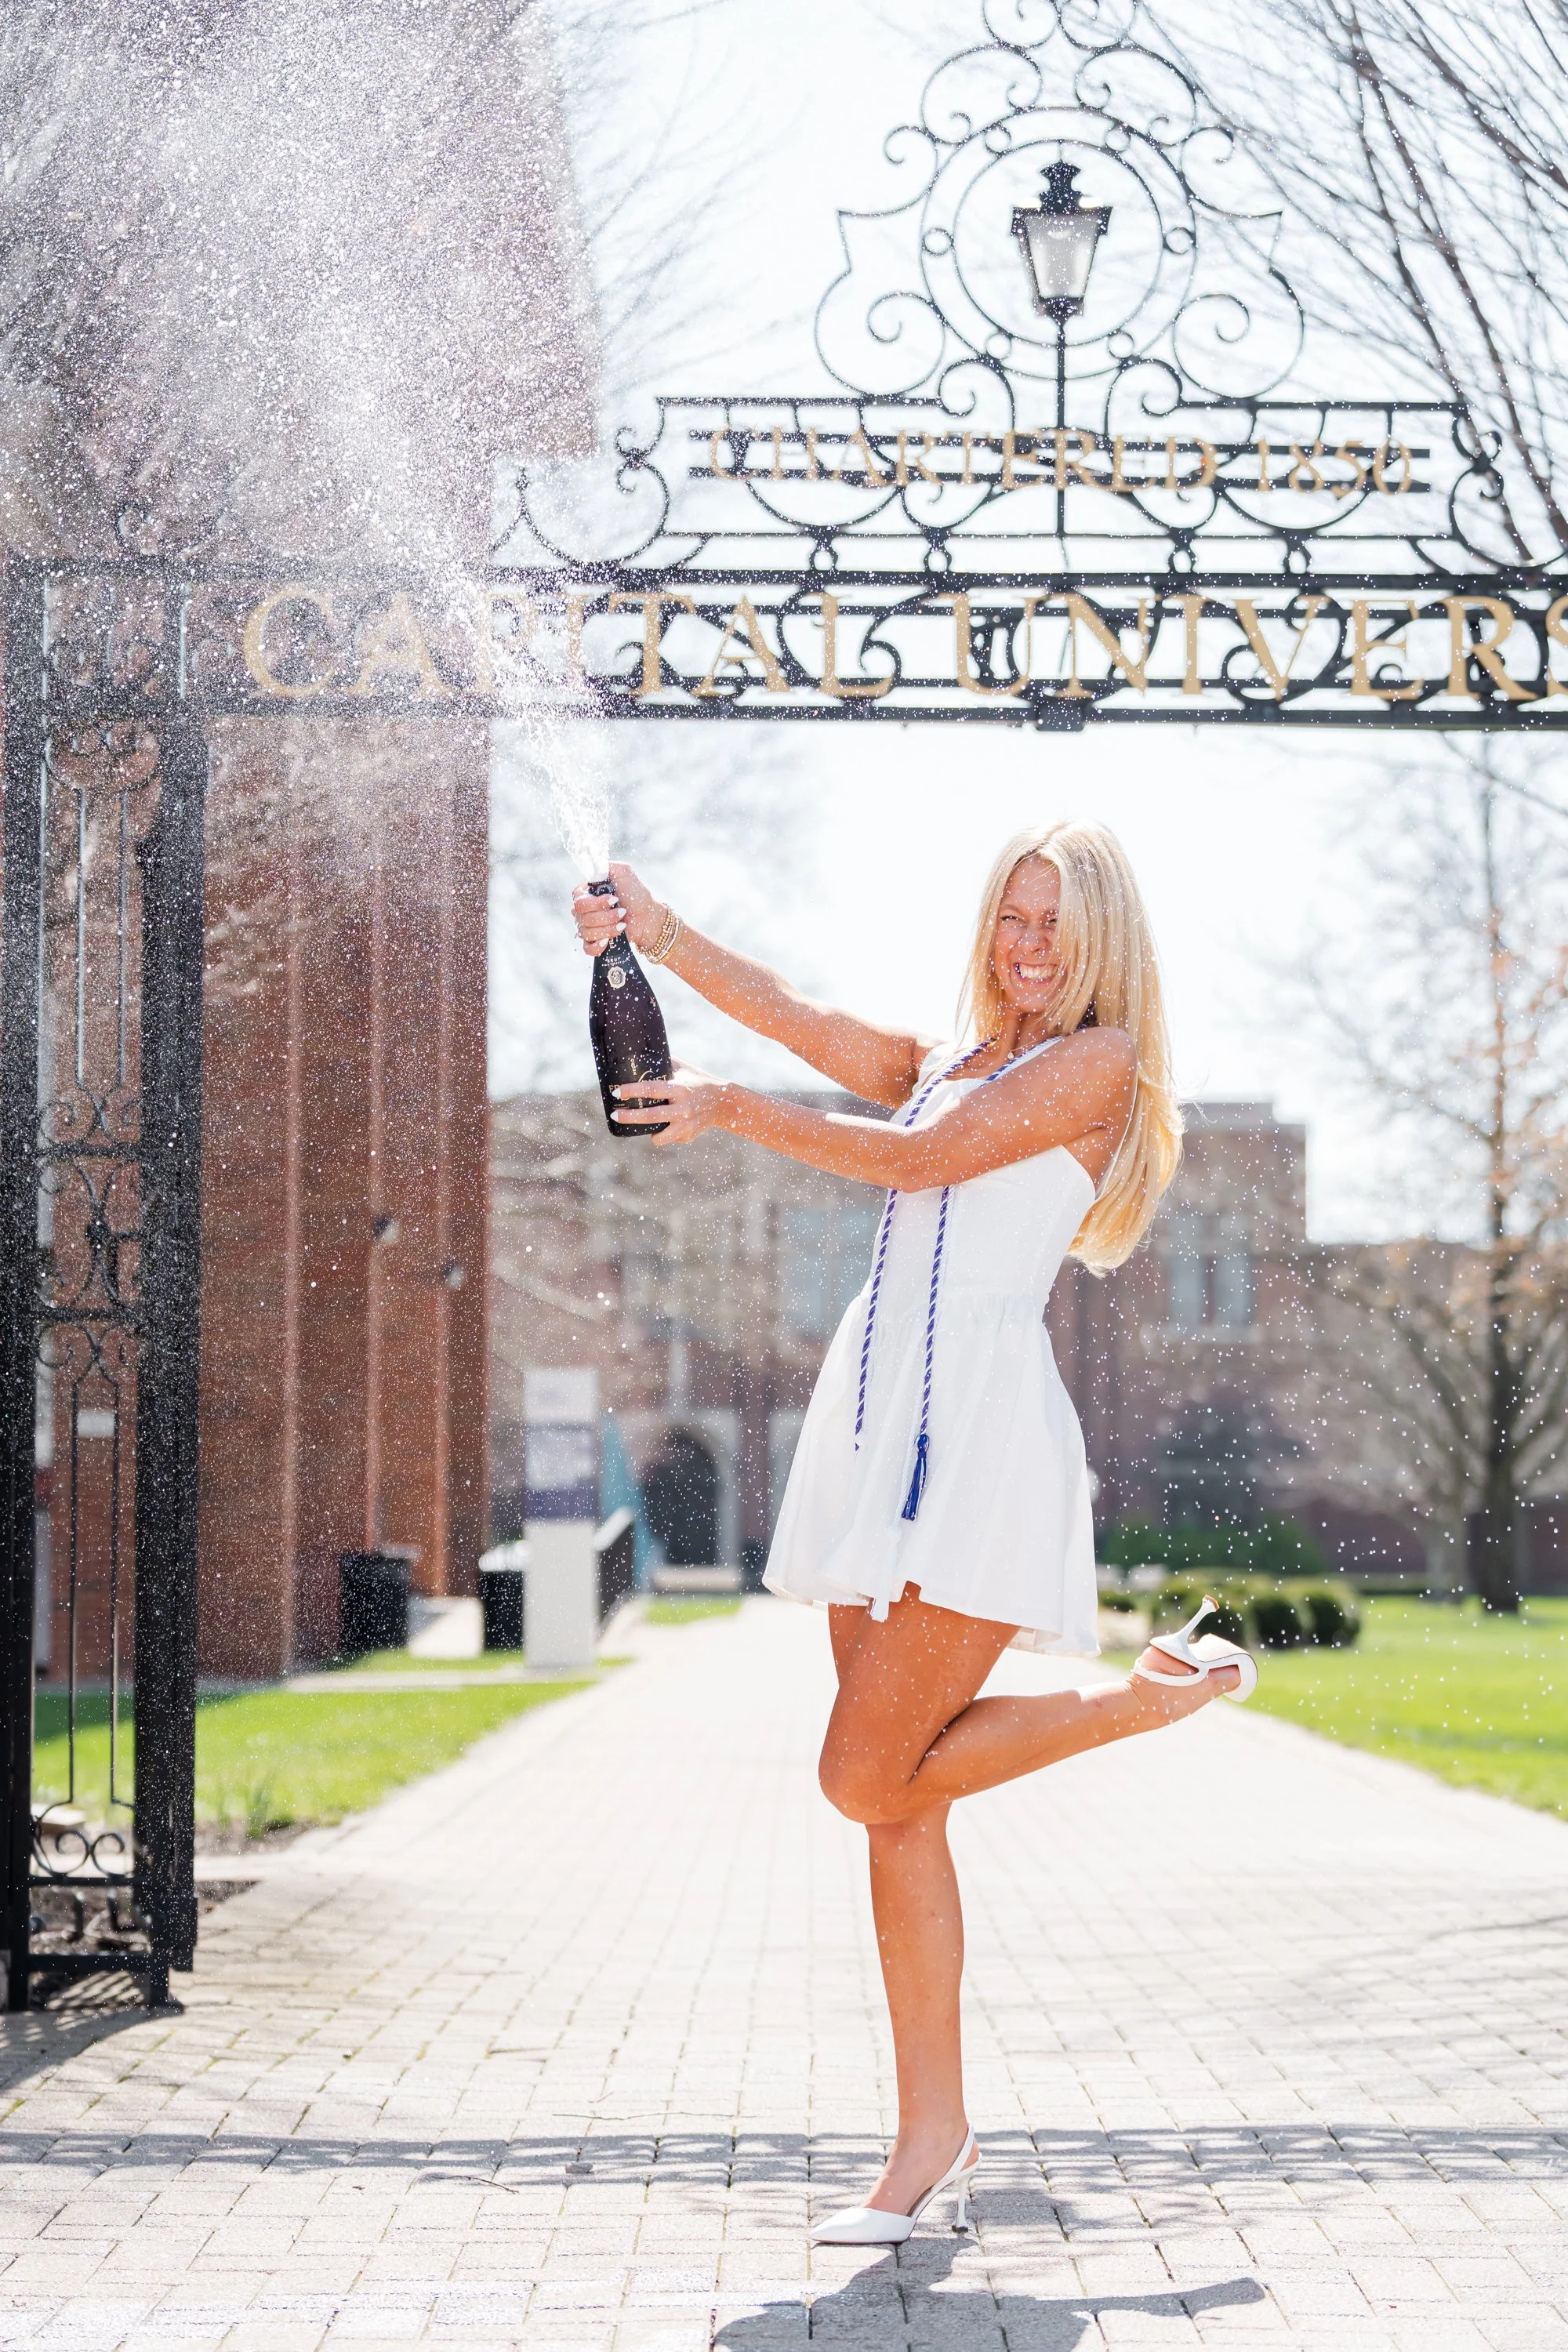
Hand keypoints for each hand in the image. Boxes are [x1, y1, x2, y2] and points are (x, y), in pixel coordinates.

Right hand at [570, 862, 664, 956]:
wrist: (648, 917)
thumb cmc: (636, 894)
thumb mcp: (624, 872)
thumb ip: (606, 866)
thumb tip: (591, 865)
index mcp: (587, 894)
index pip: (578, 901)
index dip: (596, 903)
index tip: (614, 899)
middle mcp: (584, 910)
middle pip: (581, 917)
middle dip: (605, 916)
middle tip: (622, 912)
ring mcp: (589, 927)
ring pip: (586, 932)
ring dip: (608, 928)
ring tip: (622, 924)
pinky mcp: (596, 942)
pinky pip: (587, 948)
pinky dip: (597, 945)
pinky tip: (608, 941)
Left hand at [612, 1064, 727, 1145]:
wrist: (722, 1102)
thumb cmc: (698, 1081)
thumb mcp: (683, 1069)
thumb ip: (664, 1063)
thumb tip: (640, 1056)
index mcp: (679, 1089)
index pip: (650, 1089)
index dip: (631, 1091)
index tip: (616, 1093)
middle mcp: (683, 1108)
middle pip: (650, 1116)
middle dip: (629, 1117)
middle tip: (614, 1115)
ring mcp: (686, 1125)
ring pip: (659, 1136)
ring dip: (645, 1130)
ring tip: (636, 1125)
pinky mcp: (688, 1136)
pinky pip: (668, 1137)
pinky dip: (662, 1133)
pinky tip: (664, 1125)